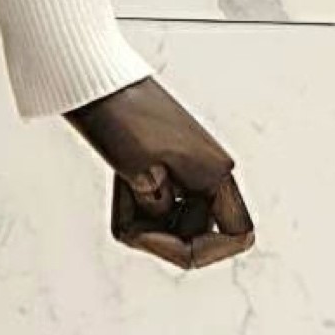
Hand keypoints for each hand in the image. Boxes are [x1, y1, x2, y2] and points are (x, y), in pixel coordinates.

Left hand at [64, 76, 254, 268]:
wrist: (96, 81)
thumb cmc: (119, 116)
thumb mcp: (139, 170)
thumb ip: (158, 207)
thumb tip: (163, 216)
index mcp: (216, 173)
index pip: (238, 235)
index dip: (202, 253)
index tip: (160, 242)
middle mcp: (209, 175)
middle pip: (193, 236)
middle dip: (155, 233)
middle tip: (130, 199)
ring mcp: (187, 173)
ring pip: (169, 225)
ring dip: (140, 218)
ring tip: (124, 182)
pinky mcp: (164, 170)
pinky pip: (153, 209)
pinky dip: (132, 206)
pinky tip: (121, 178)